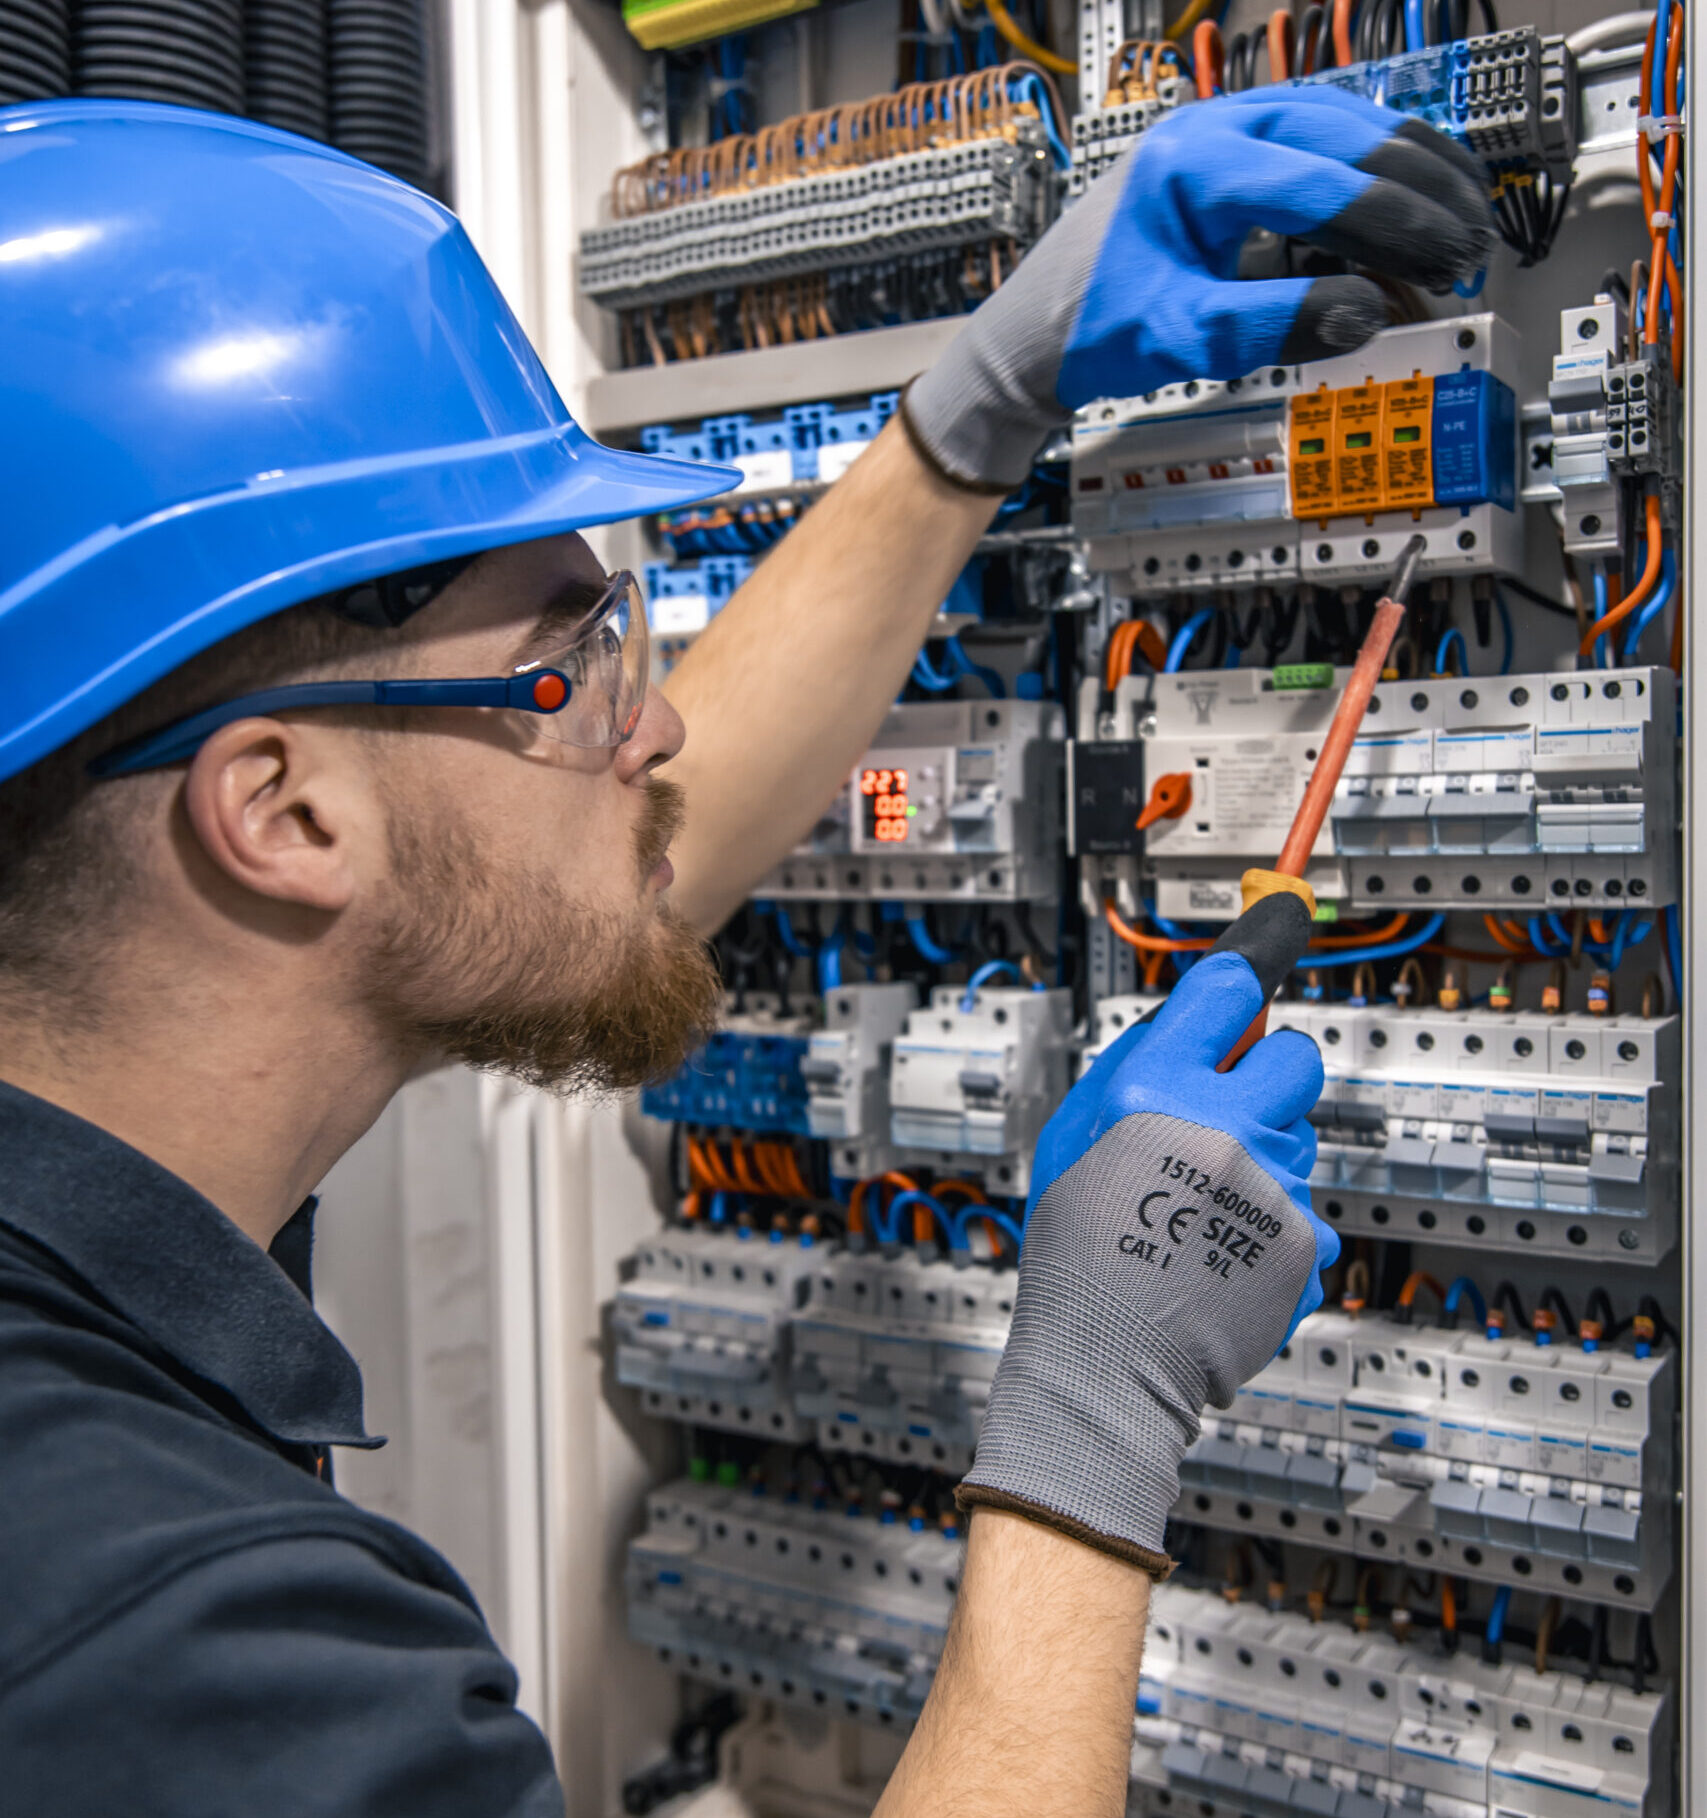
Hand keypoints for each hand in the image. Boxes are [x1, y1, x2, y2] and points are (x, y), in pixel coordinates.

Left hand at [903, 87, 1493, 488]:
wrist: (1032, 335)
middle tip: (1471, 247)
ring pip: (1343, 128)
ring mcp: (1221, 134)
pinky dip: (1374, 173)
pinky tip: (1414, 201)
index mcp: (1192, 164)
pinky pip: (1321, 144)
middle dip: (1419, 192)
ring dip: (1409, 172)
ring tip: (1464, 219)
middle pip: (1345, 137)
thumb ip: (1272, 325)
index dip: (1397, 223)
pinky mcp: (1230, 157)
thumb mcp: (1180, 338)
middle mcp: (1210, 130)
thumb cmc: (1087, 331)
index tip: (1449, 260)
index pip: (1321, 182)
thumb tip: (1365, 312)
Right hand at [956, 895, 1336, 1572]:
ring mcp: (1272, 1187)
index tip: (1266, 950)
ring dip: (1268, 1157)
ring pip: (1301, 1138)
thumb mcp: (1069, 1136)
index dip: (1248, 972)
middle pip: (1295, 1056)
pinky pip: (1308, 1208)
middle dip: (1271, 1073)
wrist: (1109, 1361)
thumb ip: (1131, 1070)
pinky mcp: (1305, 1242)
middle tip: (1233, 1108)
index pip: (1229, 991)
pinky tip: (1227, 1250)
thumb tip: (1187, 1023)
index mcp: (1156, 1090)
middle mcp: (1224, 1128)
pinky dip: (1277, 1225)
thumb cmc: (1075, 1251)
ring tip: (1209, 1207)